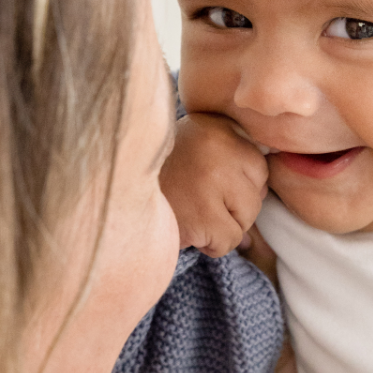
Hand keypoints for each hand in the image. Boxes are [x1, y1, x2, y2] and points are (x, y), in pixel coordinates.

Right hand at [160, 113, 268, 256]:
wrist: (108, 192)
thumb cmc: (152, 178)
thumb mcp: (192, 154)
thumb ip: (230, 168)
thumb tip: (264, 211)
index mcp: (216, 125)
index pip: (258, 166)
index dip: (236, 186)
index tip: (205, 186)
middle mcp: (218, 145)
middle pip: (257, 193)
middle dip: (232, 208)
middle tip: (193, 201)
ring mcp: (211, 178)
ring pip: (247, 219)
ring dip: (220, 227)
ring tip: (187, 212)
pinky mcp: (204, 213)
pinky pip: (230, 241)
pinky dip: (210, 246)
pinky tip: (185, 229)